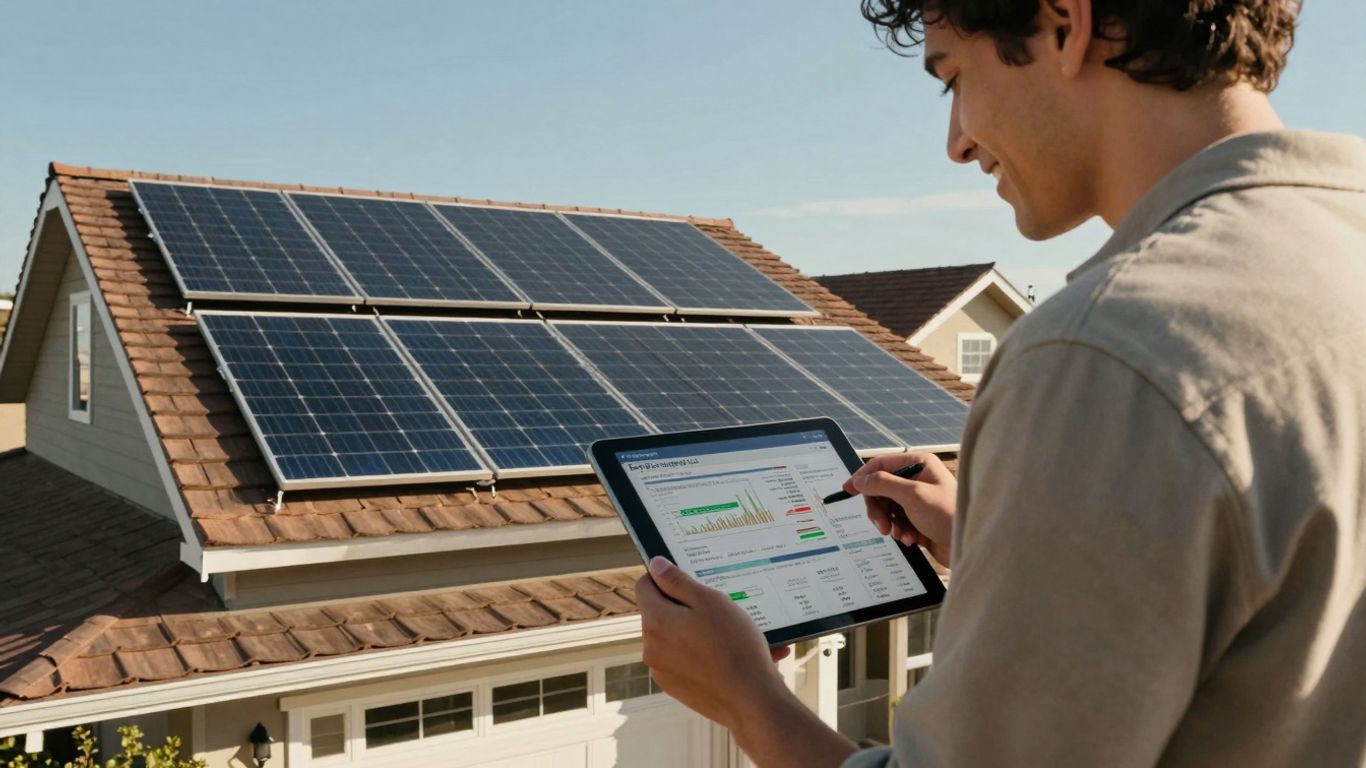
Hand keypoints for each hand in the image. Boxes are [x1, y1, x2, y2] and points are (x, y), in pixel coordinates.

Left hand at [635, 557, 794, 728]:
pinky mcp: (676, 688)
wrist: (751, 699)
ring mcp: (662, 671)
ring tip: (733, 635)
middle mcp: (651, 647)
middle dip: (684, 607)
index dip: (665, 578)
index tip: (689, 582)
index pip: (644, 586)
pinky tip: (731, 655)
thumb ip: (677, 582)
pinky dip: (703, 654)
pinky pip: (685, 661)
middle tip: (717, 610)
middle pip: (660, 613)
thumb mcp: (709, 602)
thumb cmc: (734, 646)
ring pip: (675, 638)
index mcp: (655, 621)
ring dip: (696, 632)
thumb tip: (655, 565)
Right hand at [843, 452, 955, 564]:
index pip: (881, 464)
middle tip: (882, 525)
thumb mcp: (913, 495)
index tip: (849, 489)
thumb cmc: (950, 515)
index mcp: (918, 464)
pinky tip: (911, 537)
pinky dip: (899, 531)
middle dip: (879, 509)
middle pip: (880, 489)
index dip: (863, 476)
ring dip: (890, 522)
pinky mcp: (918, 518)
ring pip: (886, 508)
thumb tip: (860, 479)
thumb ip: (883, 484)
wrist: (967, 545)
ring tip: (900, 533)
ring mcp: (917, 499)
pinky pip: (896, 521)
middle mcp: (917, 479)